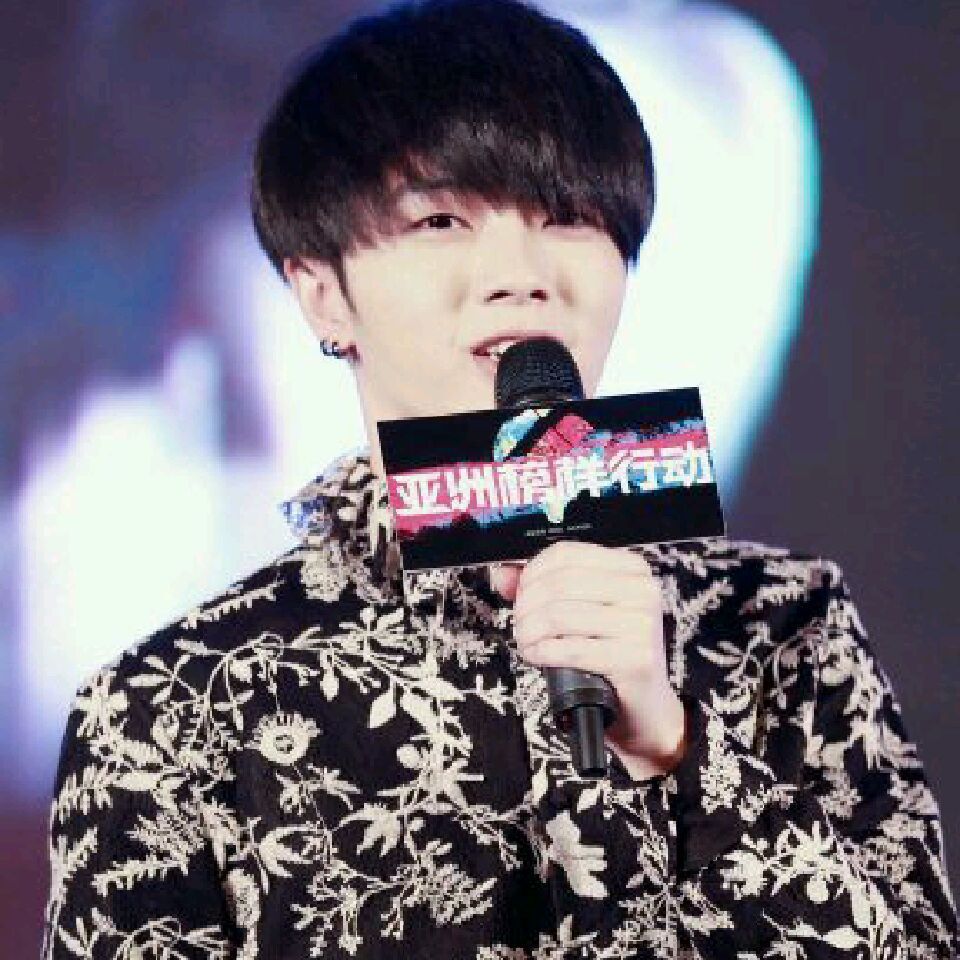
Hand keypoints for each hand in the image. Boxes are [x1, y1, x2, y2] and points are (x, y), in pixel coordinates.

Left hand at [489, 541, 687, 780]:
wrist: (645, 706)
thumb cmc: (610, 654)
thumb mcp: (579, 612)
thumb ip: (540, 588)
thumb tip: (502, 575)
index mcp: (631, 569)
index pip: (567, 554)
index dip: (531, 572)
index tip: (520, 592)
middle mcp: (642, 591)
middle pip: (560, 584)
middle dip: (526, 605)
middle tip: (520, 624)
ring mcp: (641, 624)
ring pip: (560, 615)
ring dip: (530, 631)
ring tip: (527, 641)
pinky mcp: (635, 659)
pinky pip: (570, 649)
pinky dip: (542, 652)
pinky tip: (537, 655)